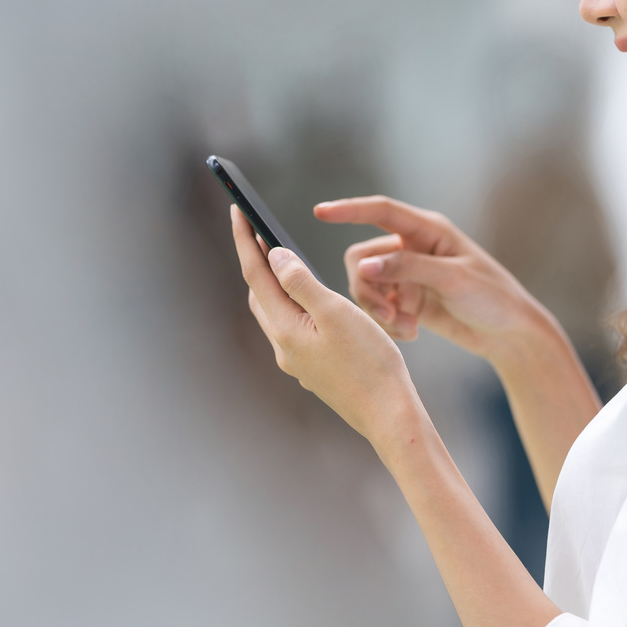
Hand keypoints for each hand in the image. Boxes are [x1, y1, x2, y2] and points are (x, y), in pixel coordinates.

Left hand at [229, 205, 420, 441]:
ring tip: (280, 257)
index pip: (255, 275)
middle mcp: (283, 347)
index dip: (245, 240)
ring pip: (275, 313)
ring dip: (274, 284)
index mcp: (285, 329)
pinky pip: (293, 328)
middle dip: (256, 261)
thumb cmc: (370, 363)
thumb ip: (302, 282)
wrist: (389, 415)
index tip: (237, 211)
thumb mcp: (337, 312)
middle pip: (260, 294)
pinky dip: (293, 305)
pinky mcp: (312, 370)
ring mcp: (297, 361)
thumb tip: (274, 256)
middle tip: (258, 229)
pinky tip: (309, 300)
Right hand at [314, 196, 559, 366]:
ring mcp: (409, 276)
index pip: (381, 211)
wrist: (510, 334)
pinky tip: (411, 334)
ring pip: (368, 286)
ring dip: (379, 310)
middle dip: (368, 288)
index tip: (319, 212)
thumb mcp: (451, 279)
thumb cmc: (492, 297)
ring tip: (405, 328)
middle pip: (363, 258)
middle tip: (387, 315)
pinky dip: (390, 322)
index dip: (348, 210)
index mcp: (427, 230)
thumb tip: (363, 266)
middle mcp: (413, 248)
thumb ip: (407, 269)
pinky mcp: (408, 301)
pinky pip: (380, 307)